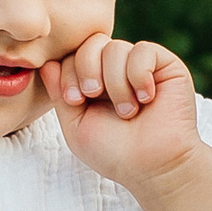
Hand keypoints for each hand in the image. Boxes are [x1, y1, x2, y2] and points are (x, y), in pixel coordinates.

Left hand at [42, 36, 202, 188]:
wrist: (152, 167)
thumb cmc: (115, 152)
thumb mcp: (76, 125)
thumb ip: (60, 95)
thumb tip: (46, 64)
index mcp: (94, 81)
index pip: (72, 54)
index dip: (68, 72)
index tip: (74, 100)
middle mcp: (116, 70)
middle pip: (91, 43)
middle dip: (86, 69)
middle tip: (93, 96)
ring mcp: (140, 66)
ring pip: (115, 48)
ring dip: (115, 83)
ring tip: (127, 111)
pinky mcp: (165, 64)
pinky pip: (143, 51)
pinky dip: (139, 75)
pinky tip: (145, 99)